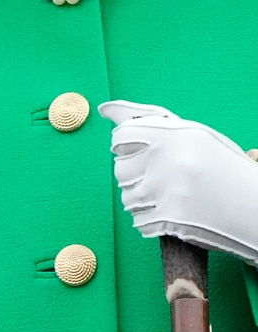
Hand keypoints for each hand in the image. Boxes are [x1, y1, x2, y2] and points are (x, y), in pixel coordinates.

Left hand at [98, 99, 257, 267]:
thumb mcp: (193, 135)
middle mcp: (169, 159)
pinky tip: (170, 215)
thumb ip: (149, 120)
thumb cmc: (225, 169)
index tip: (135, 152)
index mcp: (174, 133)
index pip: (121, 136)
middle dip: (135, 175)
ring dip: (142, 200)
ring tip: (168, 197)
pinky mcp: (172, 219)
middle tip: (161, 179)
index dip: (126, 146)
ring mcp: (168, 190)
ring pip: (127, 197)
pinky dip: (150, 222)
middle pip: (121, 168)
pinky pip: (139, 221)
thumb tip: (105, 110)